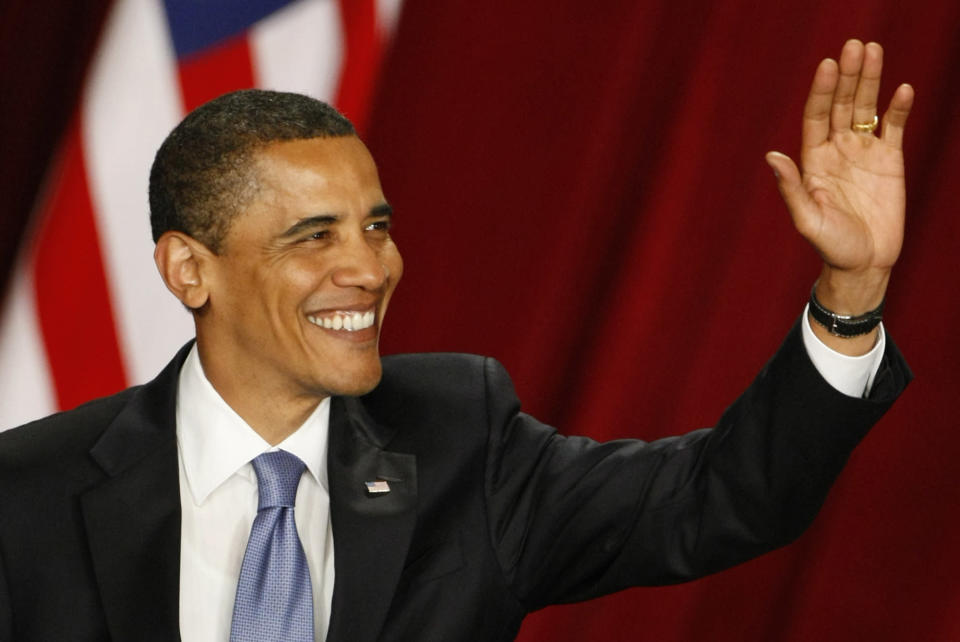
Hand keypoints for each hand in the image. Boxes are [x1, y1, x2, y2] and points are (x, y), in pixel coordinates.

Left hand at [766, 40, 913, 316]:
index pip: (817, 117)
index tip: (829, 65)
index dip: (823, 91)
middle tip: (855, 45)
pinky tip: (903, 89)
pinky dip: (898, 109)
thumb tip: (772, 156)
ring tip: (874, 51)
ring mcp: (863, 153)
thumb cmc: (830, 246)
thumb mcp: (807, 219)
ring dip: (871, 81)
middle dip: (848, 76)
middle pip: (843, 105)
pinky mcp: (890, 161)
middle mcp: (837, 150)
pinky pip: (894, 128)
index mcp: (814, 161)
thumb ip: (792, 188)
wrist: (863, 264)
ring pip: (867, 109)